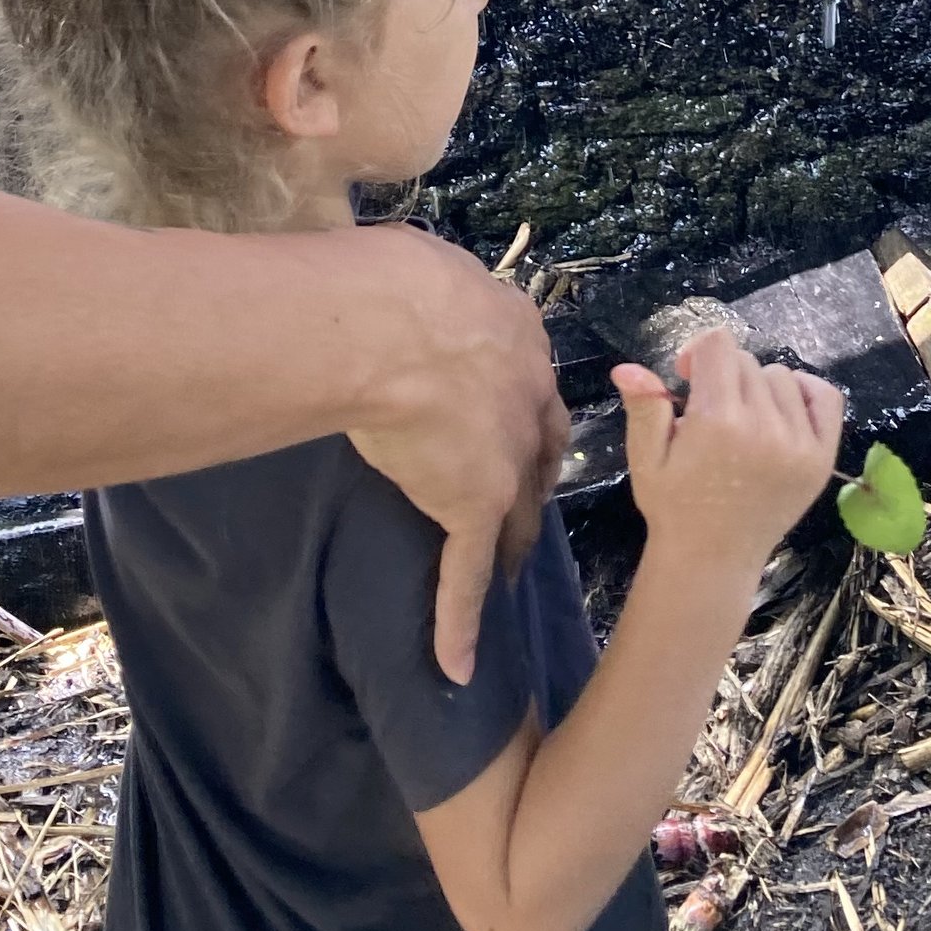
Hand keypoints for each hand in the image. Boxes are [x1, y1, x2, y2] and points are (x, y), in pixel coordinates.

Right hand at [346, 229, 571, 680]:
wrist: (392, 324)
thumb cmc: (399, 281)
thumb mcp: (432, 267)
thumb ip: (434, 287)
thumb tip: (405, 276)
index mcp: (520, 341)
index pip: (531, 391)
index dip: (524, 418)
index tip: (514, 434)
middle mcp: (528, 404)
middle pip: (539, 461)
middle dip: (530, 488)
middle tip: (518, 514)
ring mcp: (505, 463)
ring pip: (514, 520)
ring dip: (509, 551)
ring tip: (503, 579)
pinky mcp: (471, 508)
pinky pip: (466, 575)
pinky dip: (459, 622)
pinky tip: (457, 663)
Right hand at [613, 331, 842, 580]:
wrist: (712, 560)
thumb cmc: (674, 506)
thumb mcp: (646, 458)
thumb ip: (644, 408)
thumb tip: (626, 367)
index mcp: (718, 422)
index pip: (718, 345)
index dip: (697, 352)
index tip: (686, 377)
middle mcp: (764, 427)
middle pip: (747, 362)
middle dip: (723, 375)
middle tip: (709, 411)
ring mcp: (799, 443)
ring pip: (781, 377)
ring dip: (758, 387)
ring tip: (742, 419)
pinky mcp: (821, 459)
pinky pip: (825, 398)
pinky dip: (805, 392)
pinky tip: (782, 409)